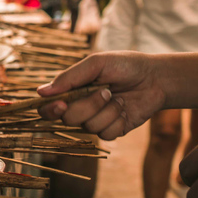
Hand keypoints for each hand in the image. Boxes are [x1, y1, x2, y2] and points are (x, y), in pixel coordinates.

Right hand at [37, 51, 166, 139]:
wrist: (156, 78)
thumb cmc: (125, 65)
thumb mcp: (96, 64)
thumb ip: (69, 77)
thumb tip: (41, 92)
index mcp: (70, 91)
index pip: (47, 108)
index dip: (50, 110)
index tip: (62, 104)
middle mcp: (78, 108)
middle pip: (68, 119)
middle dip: (89, 105)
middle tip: (106, 90)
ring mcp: (94, 120)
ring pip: (89, 127)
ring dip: (108, 110)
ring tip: (119, 98)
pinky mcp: (111, 131)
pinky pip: (106, 134)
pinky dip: (118, 120)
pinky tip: (125, 109)